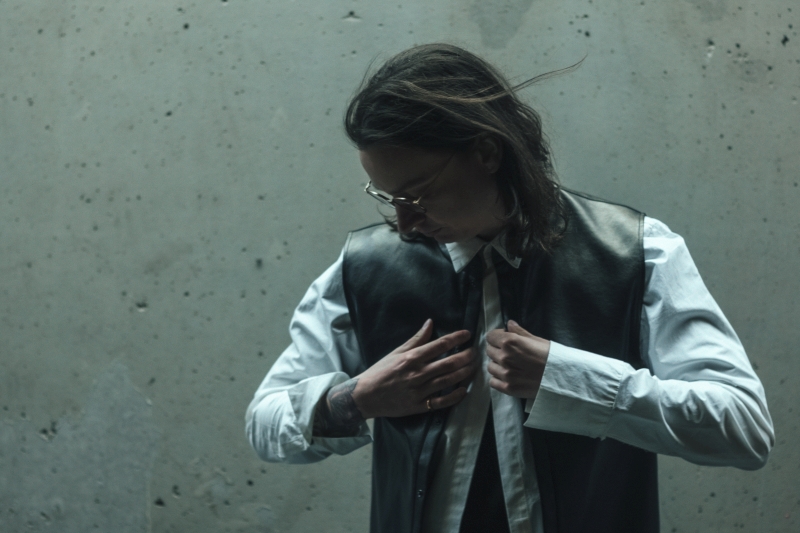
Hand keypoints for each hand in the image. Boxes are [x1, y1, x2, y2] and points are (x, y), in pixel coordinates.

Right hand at [351, 319, 477, 418]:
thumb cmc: (381, 371)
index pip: (439, 345)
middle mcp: (417, 373)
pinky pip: (441, 401)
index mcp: (411, 358)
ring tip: (474, 367)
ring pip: (448, 381)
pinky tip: (464, 390)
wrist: (366, 395)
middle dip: (465, 356)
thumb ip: (416, 339)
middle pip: (448, 363)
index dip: (456, 338)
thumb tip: (430, 323)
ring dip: (464, 373)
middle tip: (475, 352)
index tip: (467, 334)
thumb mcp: (396, 352)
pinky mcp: (419, 406)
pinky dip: (454, 396)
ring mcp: (419, 391)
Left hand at [486, 320, 549, 398]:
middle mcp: (504, 357)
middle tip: (509, 354)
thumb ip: (519, 332)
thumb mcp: (536, 340)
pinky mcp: (508, 388)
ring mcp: (505, 374)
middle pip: (489, 351)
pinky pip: (493, 381)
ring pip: (490, 367)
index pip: (490, 336)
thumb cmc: (551, 356)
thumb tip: (509, 324)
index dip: (496, 337)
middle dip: (497, 350)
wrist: (562, 377)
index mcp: (510, 342)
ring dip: (497, 365)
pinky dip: (498, 379)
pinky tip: (508, 377)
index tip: (503, 340)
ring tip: (509, 366)